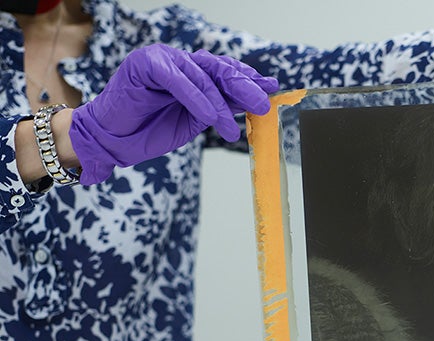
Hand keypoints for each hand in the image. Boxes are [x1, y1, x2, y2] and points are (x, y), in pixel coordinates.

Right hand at [69, 44, 278, 184]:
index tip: (272, 89)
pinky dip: (196, 97)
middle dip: (244, 86)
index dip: (249, 80)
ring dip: (220, 102)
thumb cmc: (151, 130)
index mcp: (191, 72)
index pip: (225, 71)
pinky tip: (210, 115)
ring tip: (232, 124)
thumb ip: (219, 107)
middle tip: (263, 103)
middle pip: (219, 69)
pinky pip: (178, 79)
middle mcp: (179, 61)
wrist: (113, 141)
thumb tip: (250, 101)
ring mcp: (162, 59)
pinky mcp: (145, 64)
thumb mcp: (195, 120)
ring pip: (201, 75)